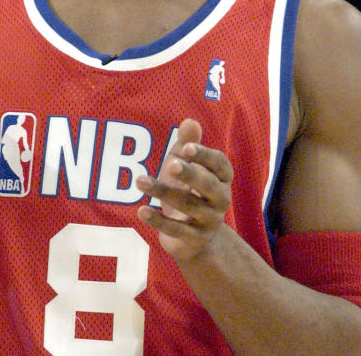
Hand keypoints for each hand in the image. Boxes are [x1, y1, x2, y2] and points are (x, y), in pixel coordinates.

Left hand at [135, 119, 233, 260]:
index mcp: (221, 179)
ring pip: (188, 206)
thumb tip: (190, 121)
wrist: (192, 237)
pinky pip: (176, 230)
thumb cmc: (188, 191)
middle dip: (191, 174)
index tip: (186, 148)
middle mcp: (220, 200)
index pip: (220, 165)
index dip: (204, 156)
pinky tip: (141, 210)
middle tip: (171, 164)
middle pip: (209, 186)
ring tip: (139, 180)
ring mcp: (208, 222)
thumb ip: (187, 144)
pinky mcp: (193, 240)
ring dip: (163, 191)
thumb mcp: (184, 165)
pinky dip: (158, 220)